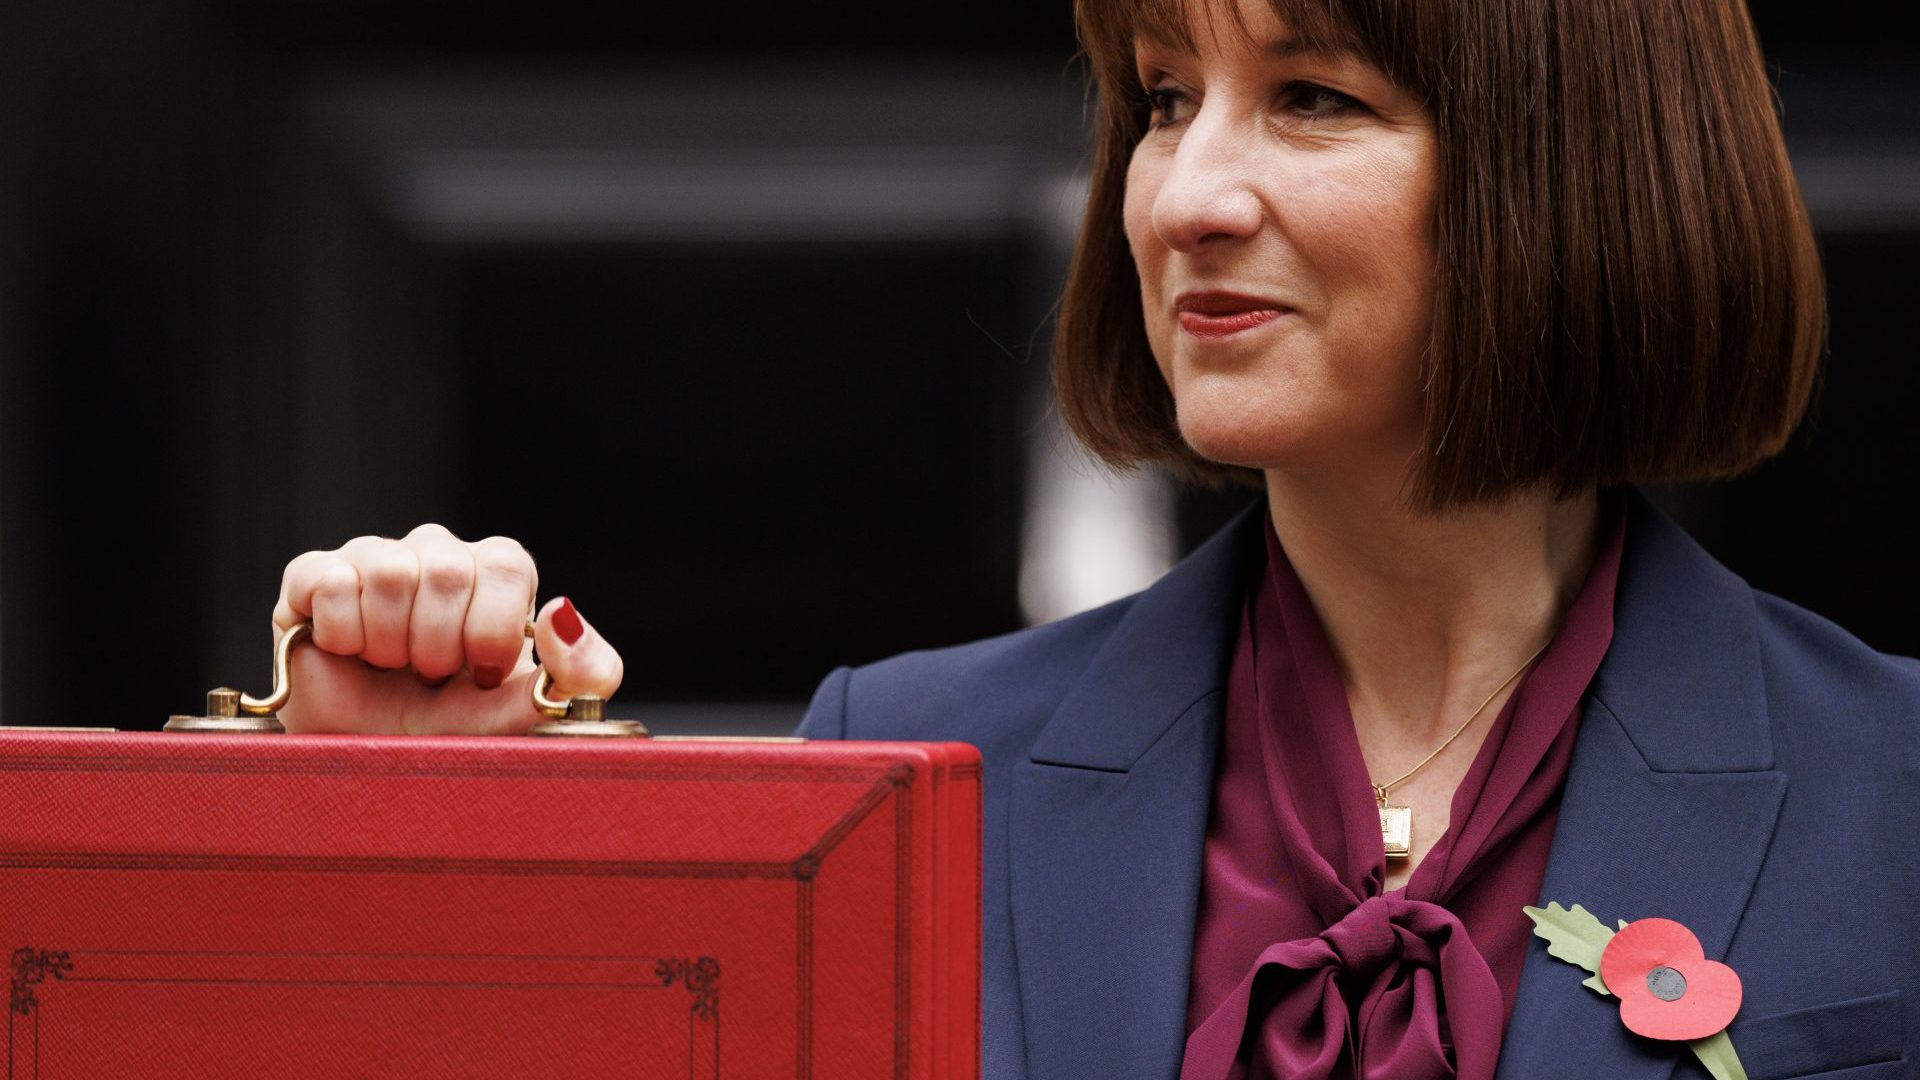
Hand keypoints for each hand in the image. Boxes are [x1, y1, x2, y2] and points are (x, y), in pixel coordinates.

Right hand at [271, 524, 623, 734]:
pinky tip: (348, 653)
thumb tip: (564, 612)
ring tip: (390, 668)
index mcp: (496, 576)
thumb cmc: (452, 734)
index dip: (489, 628)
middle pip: (447, 569)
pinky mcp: (313, 576)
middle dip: (438, 647)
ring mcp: (376, 558)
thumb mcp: (528, 712)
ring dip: (389, 644)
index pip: (505, 564)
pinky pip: (330, 580)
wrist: (369, 767)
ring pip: (390, 573)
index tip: (478, 674)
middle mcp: (439, 555)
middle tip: (429, 678)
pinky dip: (340, 633)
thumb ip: (580, 671)